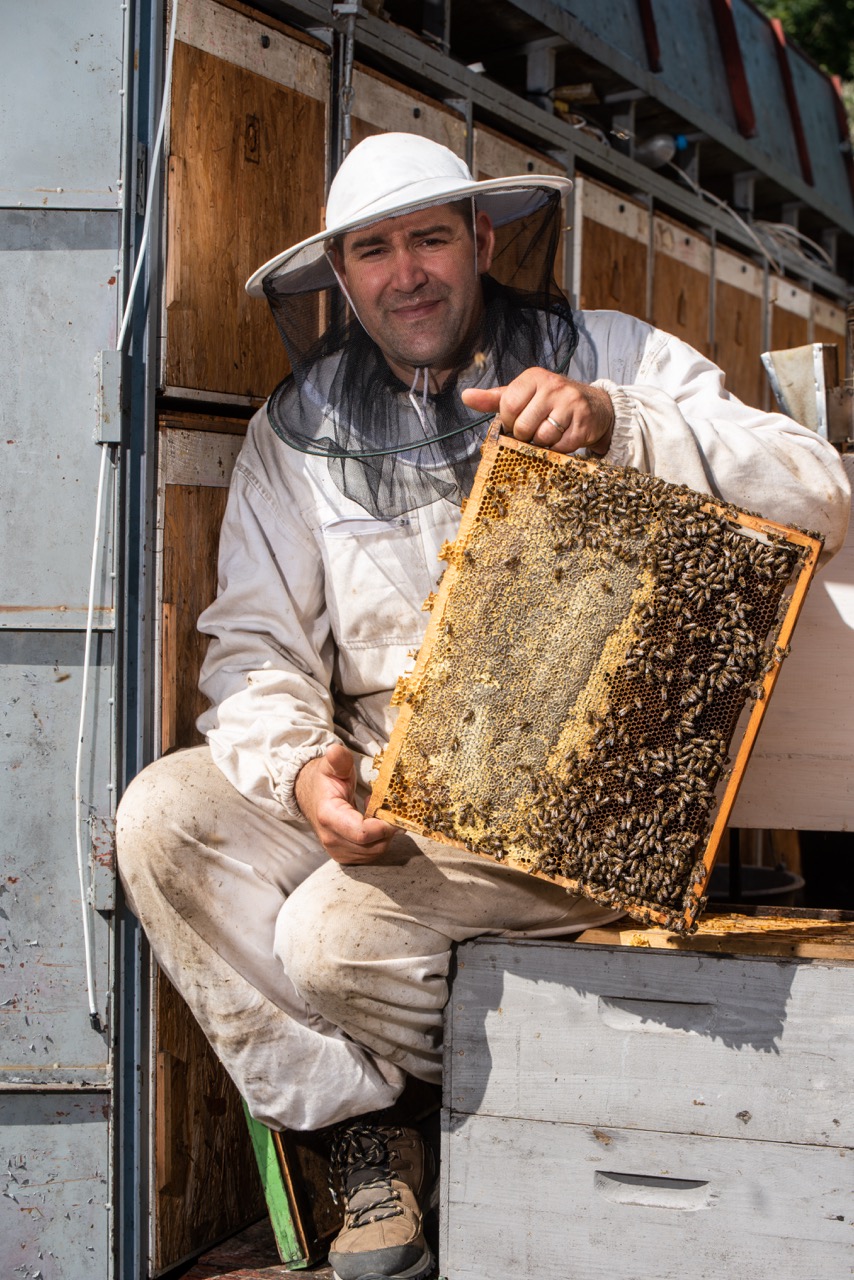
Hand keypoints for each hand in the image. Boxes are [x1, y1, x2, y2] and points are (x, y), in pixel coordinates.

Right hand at [294, 743, 395, 864]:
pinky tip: (372, 824)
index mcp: (329, 816)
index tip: (392, 810)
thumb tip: (335, 751)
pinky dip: (377, 841)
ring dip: (383, 835)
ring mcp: (337, 851)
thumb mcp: (332, 766)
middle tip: (387, 809)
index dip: (383, 825)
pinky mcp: (344, 856)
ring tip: (376, 813)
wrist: (310, 797)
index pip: (362, 833)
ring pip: (374, 852)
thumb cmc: (324, 781)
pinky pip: (370, 855)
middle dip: (387, 829)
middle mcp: (331, 839)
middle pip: (373, 846)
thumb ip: (338, 759)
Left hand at [462, 367, 614, 455]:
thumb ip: (494, 399)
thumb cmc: (551, 401)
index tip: (518, 420)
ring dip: (543, 443)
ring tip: (551, 432)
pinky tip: (564, 436)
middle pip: (523, 426)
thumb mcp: (523, 395)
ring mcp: (571, 404)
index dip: (510, 421)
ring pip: (542, 438)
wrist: (594, 406)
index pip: (508, 406)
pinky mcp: (583, 423)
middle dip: (525, 435)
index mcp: (534, 377)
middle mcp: (553, 386)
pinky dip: (559, 448)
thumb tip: (466, 396)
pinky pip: (560, 447)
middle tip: (536, 429)